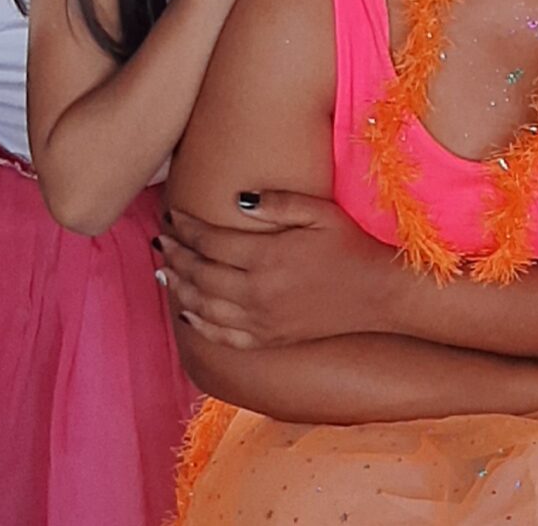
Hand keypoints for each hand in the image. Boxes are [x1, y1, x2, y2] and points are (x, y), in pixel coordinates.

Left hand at [158, 198, 391, 349]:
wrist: (377, 294)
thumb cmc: (350, 246)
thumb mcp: (319, 212)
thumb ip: (277, 202)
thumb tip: (235, 199)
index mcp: (267, 256)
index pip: (211, 240)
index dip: (187, 227)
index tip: (172, 214)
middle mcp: (257, 292)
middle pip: (200, 272)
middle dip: (176, 254)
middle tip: (160, 239)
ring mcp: (260, 320)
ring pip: (203, 306)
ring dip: (178, 287)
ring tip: (163, 270)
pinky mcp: (268, 339)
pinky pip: (221, 336)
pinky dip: (197, 324)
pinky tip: (186, 313)